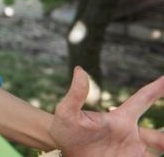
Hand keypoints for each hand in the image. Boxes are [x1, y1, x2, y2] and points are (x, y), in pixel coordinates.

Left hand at [49, 67, 163, 156]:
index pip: (143, 99)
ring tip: (163, 148)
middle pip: (159, 136)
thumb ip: (76, 94)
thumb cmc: (64, 130)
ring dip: (161, 150)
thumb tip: (79, 70)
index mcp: (121, 118)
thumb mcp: (67, 112)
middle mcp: (130, 134)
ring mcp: (131, 151)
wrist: (64, 153)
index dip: (157, 88)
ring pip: (156, 153)